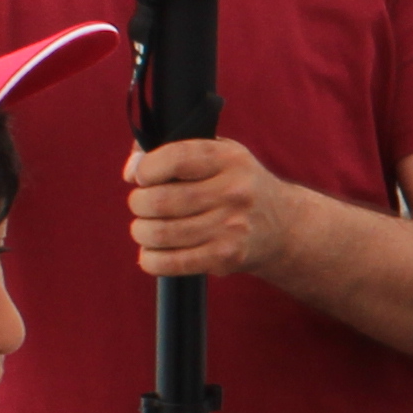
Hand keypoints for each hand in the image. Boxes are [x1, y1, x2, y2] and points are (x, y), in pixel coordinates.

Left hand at [128, 136, 281, 278]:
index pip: (174, 159)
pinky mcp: (225, 257)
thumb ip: (170, 150)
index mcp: (229, 159)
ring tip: (146, 228)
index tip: (143, 176)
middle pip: (160, 200)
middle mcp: (233, 192)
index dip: (146, 169)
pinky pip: (170, 263)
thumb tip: (131, 170)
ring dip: (141, 231)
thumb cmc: (235, 184)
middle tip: (142, 205)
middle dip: (138, 203)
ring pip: (160, 233)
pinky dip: (150, 259)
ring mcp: (231, 227)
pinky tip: (152, 252)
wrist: (282, 226)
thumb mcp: (217, 154)